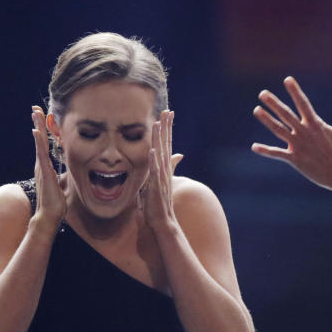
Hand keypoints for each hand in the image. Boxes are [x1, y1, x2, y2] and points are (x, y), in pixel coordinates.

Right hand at [31, 105, 66, 229]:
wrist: (50, 215)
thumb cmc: (55, 202)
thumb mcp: (60, 184)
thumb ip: (60, 176)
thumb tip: (65, 172)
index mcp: (46, 166)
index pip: (45, 145)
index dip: (44, 131)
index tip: (43, 118)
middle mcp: (42, 164)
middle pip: (40, 140)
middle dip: (38, 124)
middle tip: (35, 109)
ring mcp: (42, 167)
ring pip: (39, 143)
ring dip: (37, 127)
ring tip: (35, 113)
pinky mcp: (44, 171)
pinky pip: (41, 154)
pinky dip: (38, 142)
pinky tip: (36, 131)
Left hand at [140, 110, 183, 231]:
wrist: (163, 220)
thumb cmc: (160, 202)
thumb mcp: (164, 180)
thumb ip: (171, 166)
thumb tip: (178, 154)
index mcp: (165, 167)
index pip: (167, 143)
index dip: (168, 128)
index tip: (168, 113)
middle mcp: (165, 169)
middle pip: (166, 144)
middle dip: (166, 127)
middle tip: (167, 111)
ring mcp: (161, 177)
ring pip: (160, 153)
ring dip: (159, 138)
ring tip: (158, 123)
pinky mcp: (155, 186)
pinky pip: (154, 170)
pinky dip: (154, 160)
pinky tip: (152, 149)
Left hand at [251, 76, 331, 193]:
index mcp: (316, 124)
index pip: (303, 103)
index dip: (295, 91)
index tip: (287, 79)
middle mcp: (305, 133)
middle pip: (286, 114)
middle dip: (274, 103)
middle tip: (262, 93)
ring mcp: (298, 146)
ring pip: (279, 130)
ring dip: (267, 120)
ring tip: (256, 109)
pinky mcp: (295, 159)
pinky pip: (277, 154)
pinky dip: (266, 150)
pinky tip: (254, 146)